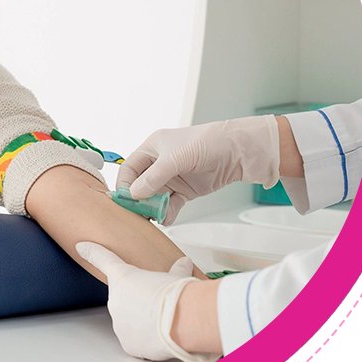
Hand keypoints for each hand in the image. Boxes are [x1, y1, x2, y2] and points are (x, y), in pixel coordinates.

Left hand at [75, 242, 220, 361]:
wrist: (182, 320)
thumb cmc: (177, 295)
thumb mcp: (177, 277)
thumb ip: (176, 271)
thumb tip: (183, 264)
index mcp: (124, 278)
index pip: (103, 260)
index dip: (92, 252)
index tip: (82, 247)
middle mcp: (116, 300)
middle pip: (124, 297)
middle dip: (139, 299)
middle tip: (159, 302)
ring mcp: (119, 323)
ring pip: (128, 320)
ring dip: (142, 320)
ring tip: (163, 320)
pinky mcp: (128, 344)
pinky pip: (135, 340)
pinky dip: (146, 338)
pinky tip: (161, 334)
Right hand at [116, 116, 279, 224]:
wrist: (237, 151)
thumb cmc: (206, 143)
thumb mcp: (176, 158)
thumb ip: (154, 177)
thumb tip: (134, 194)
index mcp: (152, 148)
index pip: (130, 168)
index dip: (125, 184)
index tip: (124, 200)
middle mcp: (159, 163)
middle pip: (140, 184)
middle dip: (138, 200)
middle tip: (136, 214)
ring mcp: (172, 177)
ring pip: (154, 197)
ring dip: (153, 208)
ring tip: (153, 217)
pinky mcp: (185, 190)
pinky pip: (170, 204)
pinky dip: (167, 212)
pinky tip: (167, 217)